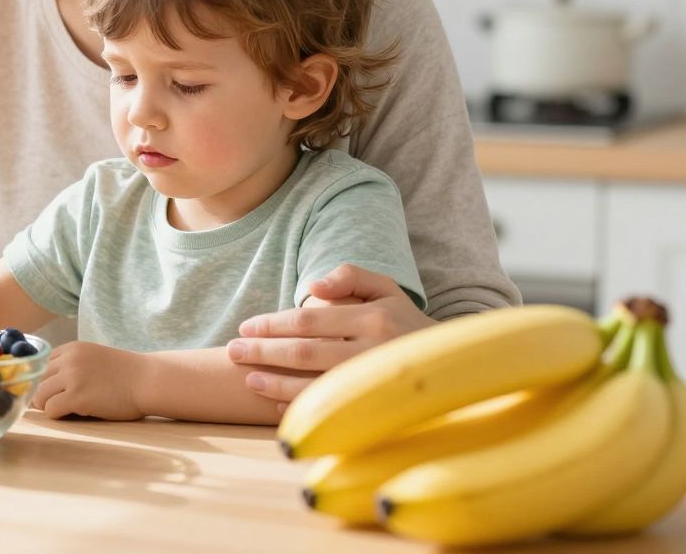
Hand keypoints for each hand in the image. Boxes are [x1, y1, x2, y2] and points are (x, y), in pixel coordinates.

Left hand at [31, 342, 144, 420]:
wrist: (147, 380)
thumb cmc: (125, 373)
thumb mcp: (94, 357)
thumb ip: (73, 364)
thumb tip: (49, 383)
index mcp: (72, 348)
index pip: (41, 364)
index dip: (44, 380)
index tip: (53, 390)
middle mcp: (68, 359)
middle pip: (37, 380)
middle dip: (43, 394)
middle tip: (57, 404)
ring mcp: (72, 377)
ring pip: (39, 396)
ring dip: (48, 406)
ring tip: (65, 410)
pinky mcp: (77, 397)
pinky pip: (51, 410)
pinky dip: (57, 416)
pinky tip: (73, 415)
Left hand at [226, 263, 434, 408]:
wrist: (453, 368)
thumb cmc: (407, 323)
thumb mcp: (387, 288)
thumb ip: (350, 276)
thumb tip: (312, 286)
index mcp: (373, 317)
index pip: (308, 319)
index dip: (272, 324)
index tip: (245, 327)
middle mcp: (374, 350)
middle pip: (304, 351)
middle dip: (263, 352)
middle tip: (232, 351)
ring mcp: (375, 383)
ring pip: (314, 384)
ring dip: (275, 383)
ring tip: (248, 379)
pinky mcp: (377, 410)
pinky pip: (331, 410)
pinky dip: (302, 407)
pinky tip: (277, 404)